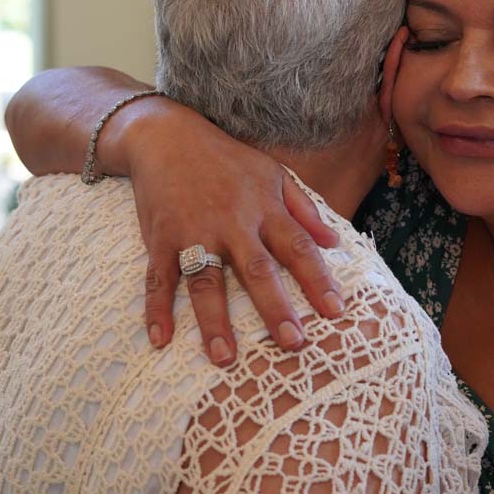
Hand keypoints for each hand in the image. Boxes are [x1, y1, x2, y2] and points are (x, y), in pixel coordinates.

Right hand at [125, 100, 343, 365]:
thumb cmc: (226, 159)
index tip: (337, 311)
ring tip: (224, 358)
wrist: (166, 135)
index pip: (298, 248)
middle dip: (275, 307)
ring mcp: (194, 232)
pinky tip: (160, 338)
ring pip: (206, 281)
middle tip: (293, 343)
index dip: (319, 279)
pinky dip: (156, 308)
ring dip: (214, 321)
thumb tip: (336, 242)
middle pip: (257, 270)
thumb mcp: (273, 174)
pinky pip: (158, 278)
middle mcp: (232, 223)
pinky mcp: (160, 238)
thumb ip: (305, 209)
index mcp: (264, 208)